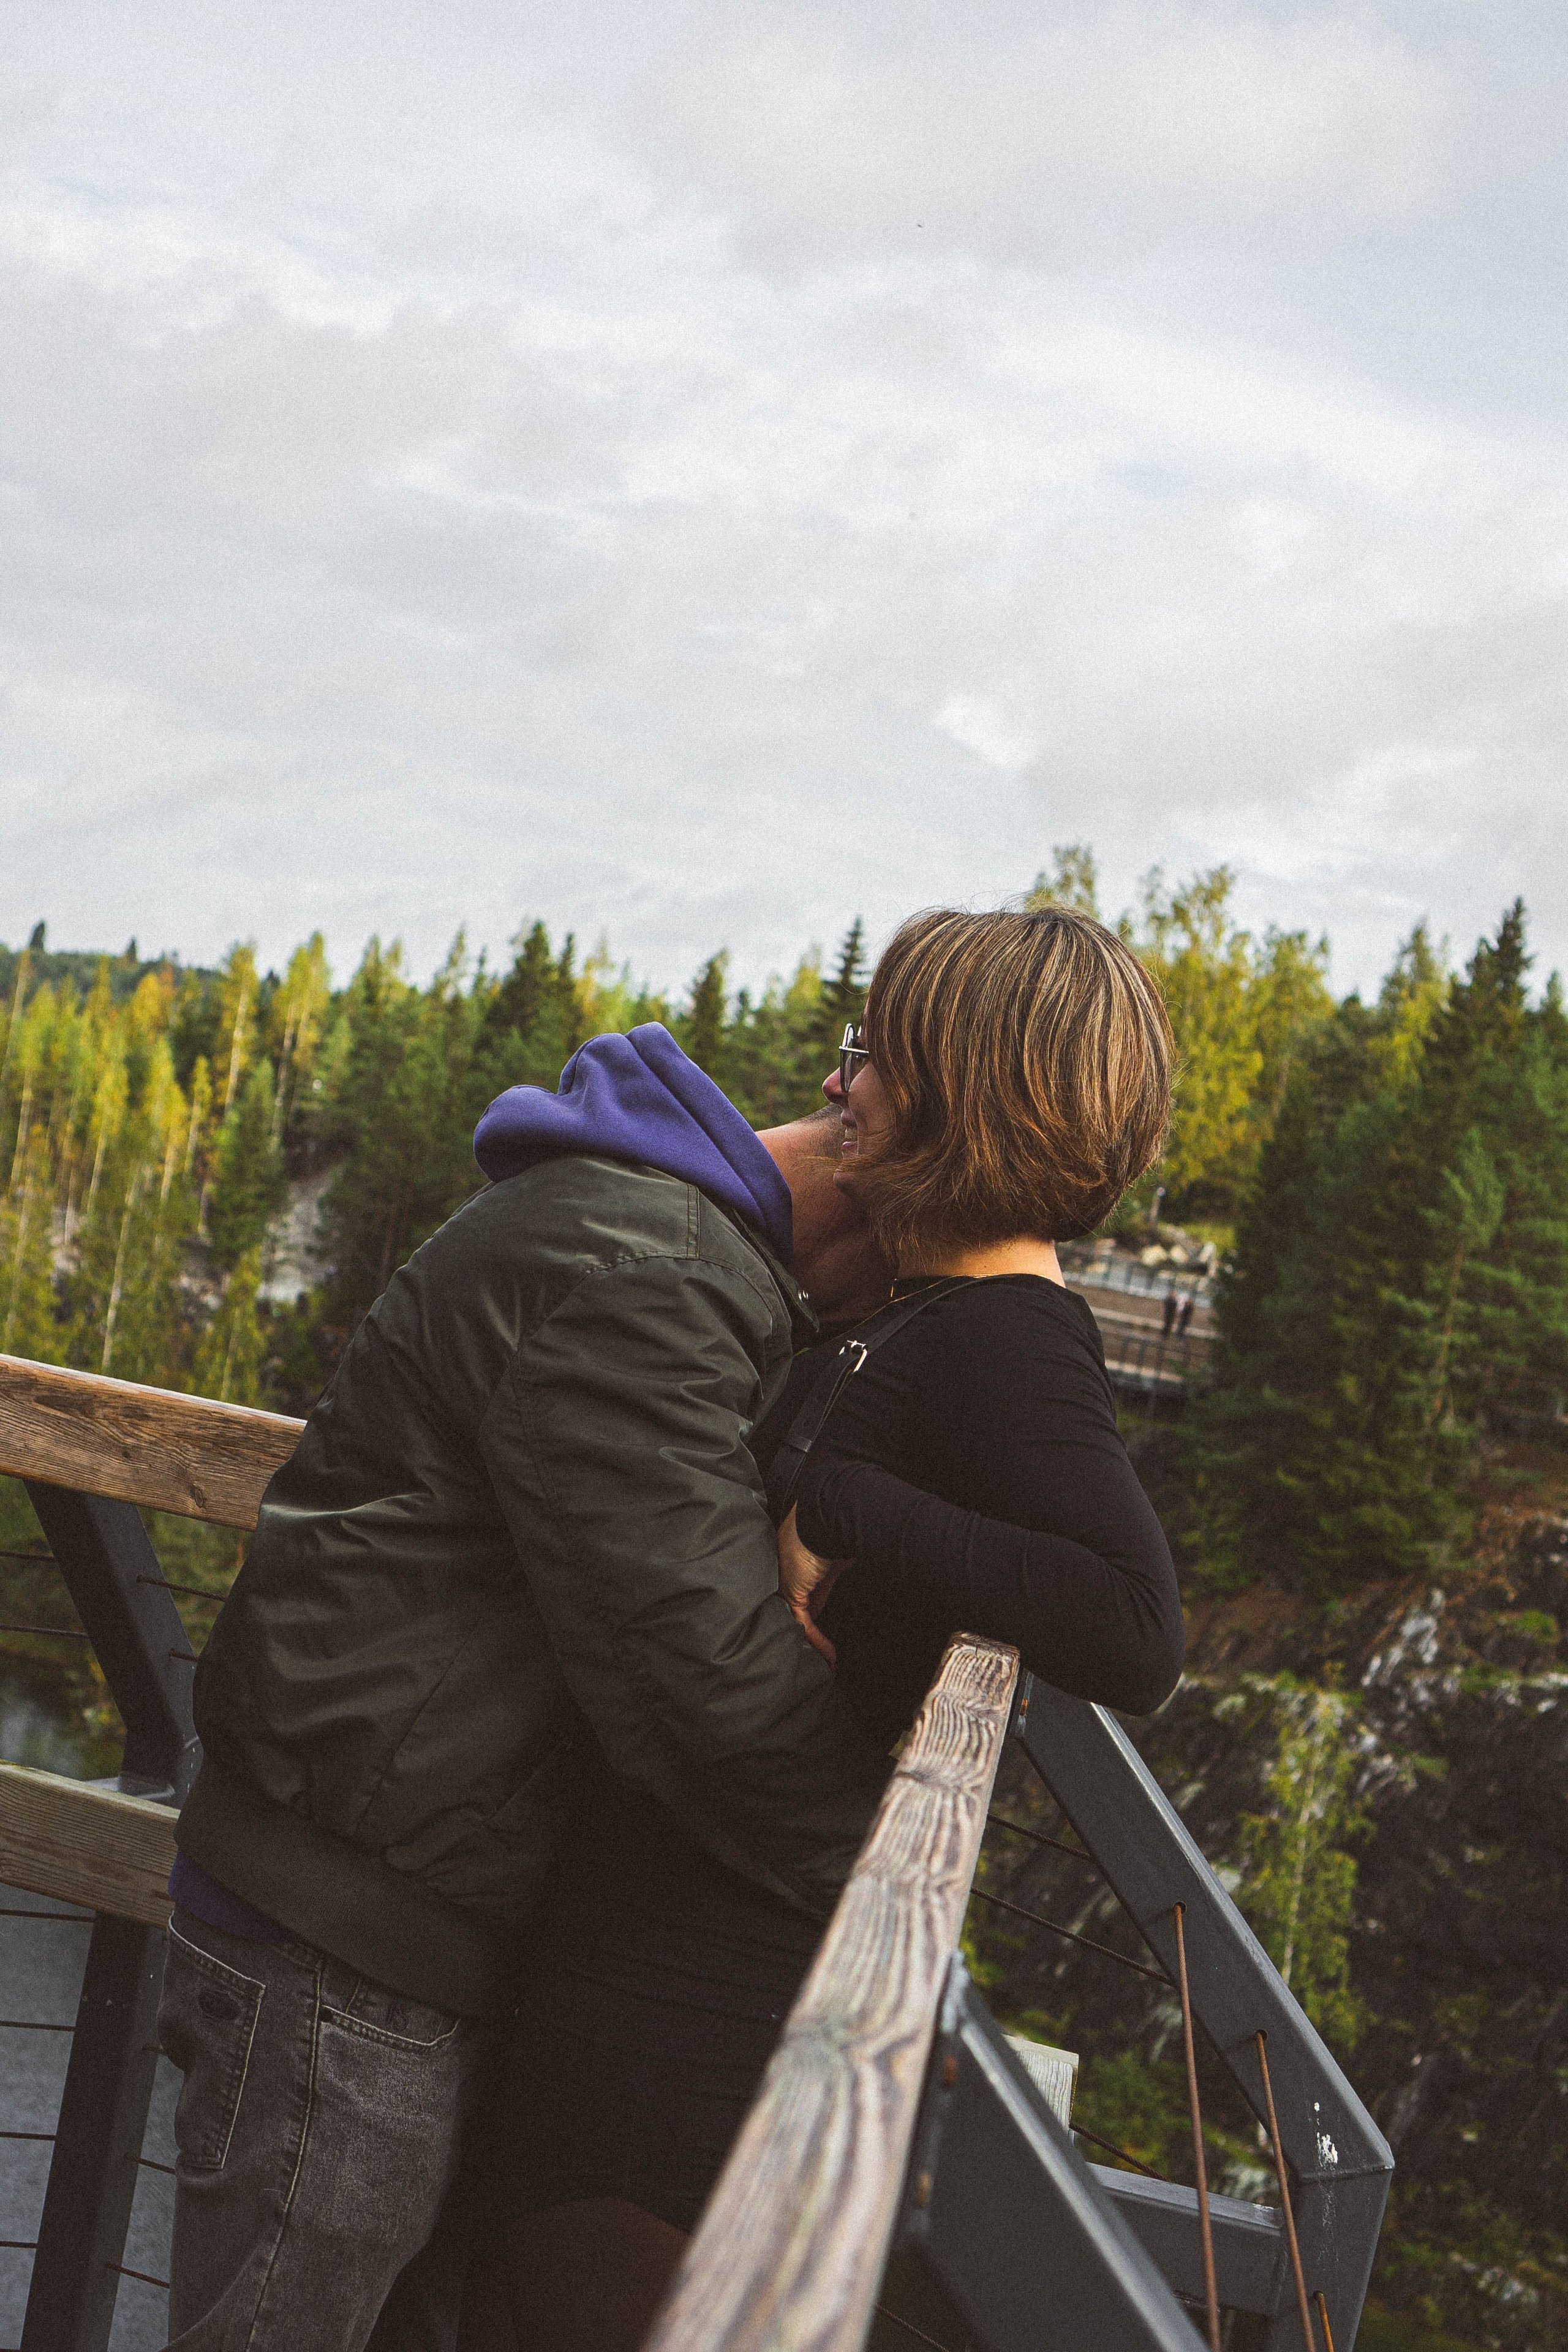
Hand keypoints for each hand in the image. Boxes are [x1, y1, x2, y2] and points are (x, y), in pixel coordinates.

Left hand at [777, 1504, 851, 1664]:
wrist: (828, 1512)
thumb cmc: (837, 1522)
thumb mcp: (837, 1552)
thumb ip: (832, 1572)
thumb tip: (839, 1582)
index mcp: (795, 1553)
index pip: (801, 1586)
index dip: (812, 1606)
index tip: (820, 1622)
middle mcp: (786, 1567)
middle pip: (793, 1604)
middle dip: (806, 1627)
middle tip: (817, 1648)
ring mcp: (785, 1579)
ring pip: (795, 1619)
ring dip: (813, 1641)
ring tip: (826, 1659)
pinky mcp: (792, 1590)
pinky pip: (803, 1622)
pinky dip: (817, 1641)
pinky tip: (828, 1654)